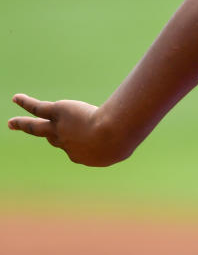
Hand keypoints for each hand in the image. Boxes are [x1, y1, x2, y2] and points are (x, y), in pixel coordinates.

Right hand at [8, 94, 127, 166]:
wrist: (111, 135)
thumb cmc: (124, 140)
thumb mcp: (125, 144)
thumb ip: (123, 140)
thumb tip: (129, 131)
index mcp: (84, 155)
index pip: (78, 148)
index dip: (85, 142)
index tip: (95, 137)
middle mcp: (67, 145)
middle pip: (54, 141)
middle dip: (48, 138)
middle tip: (43, 138)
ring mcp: (60, 130)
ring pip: (37, 128)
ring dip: (23, 125)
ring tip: (11, 123)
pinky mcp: (58, 113)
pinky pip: (38, 108)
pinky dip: (26, 103)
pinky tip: (17, 98)